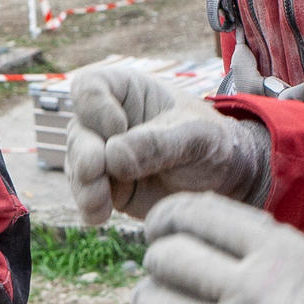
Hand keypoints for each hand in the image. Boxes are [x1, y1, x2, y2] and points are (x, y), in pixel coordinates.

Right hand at [66, 66, 268, 226]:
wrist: (225, 179)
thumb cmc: (212, 142)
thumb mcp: (196, 136)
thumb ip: (159, 143)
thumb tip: (113, 157)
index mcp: (126, 92)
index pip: (89, 88)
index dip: (95, 107)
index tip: (119, 126)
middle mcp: (106, 122)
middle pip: (78, 132)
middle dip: (84, 153)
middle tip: (95, 170)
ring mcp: (104, 156)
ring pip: (77, 167)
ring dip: (84, 185)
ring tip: (98, 203)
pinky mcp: (107, 188)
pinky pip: (86, 196)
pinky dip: (90, 206)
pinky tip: (99, 216)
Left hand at [135, 194, 303, 303]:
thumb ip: (262, 245)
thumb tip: (201, 225)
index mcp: (278, 251)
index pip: (195, 214)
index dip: (168, 219)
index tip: (163, 229)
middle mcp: (248, 287)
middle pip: (167, 256)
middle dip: (160, 260)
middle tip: (166, 269)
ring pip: (154, 300)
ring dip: (153, 298)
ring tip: (165, 302)